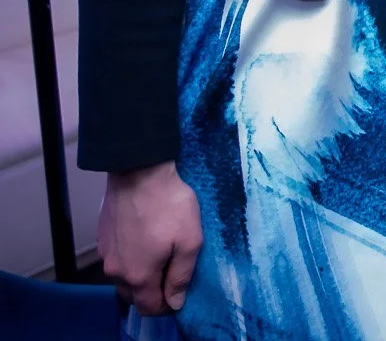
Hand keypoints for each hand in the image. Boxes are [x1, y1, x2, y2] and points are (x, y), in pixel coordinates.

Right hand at [99, 161, 203, 314]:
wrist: (138, 172)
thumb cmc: (169, 205)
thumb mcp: (189, 241)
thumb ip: (181, 276)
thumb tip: (176, 302)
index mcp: (138, 276)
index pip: (149, 308)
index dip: (167, 306)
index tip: (181, 292)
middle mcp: (116, 271)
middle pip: (134, 296)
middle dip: (153, 293)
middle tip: (174, 273)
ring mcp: (106, 254)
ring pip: (124, 278)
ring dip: (141, 275)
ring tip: (162, 255)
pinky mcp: (103, 238)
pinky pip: (118, 259)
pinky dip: (131, 259)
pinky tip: (146, 241)